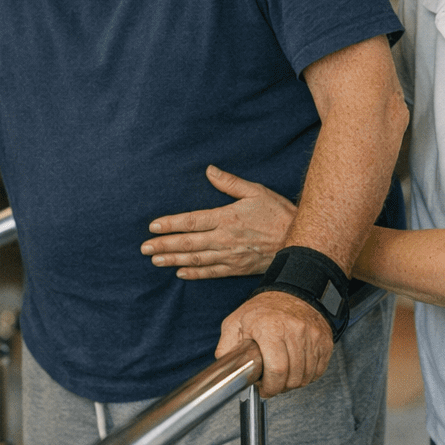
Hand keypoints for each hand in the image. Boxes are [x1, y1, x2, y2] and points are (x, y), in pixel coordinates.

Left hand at [142, 165, 296, 278]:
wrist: (300, 243)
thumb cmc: (278, 214)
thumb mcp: (256, 191)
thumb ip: (230, 183)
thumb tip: (209, 171)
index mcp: (226, 218)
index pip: (191, 221)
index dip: (170, 225)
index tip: (153, 227)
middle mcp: (224, 239)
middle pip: (188, 243)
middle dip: (164, 245)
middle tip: (144, 248)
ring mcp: (230, 256)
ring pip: (196, 259)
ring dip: (173, 260)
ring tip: (155, 260)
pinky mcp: (237, 268)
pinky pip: (211, 272)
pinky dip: (195, 273)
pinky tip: (180, 273)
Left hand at [216, 290, 332, 397]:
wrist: (292, 292)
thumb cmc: (263, 310)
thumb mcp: (236, 322)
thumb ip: (227, 346)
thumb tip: (224, 367)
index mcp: (270, 328)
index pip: (276, 369)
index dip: (270, 386)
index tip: (264, 389)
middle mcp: (294, 330)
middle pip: (293, 376)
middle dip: (281, 387)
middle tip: (272, 384)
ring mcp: (312, 335)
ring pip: (306, 375)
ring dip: (294, 382)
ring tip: (283, 375)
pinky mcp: (324, 340)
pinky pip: (319, 370)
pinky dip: (308, 375)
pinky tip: (296, 369)